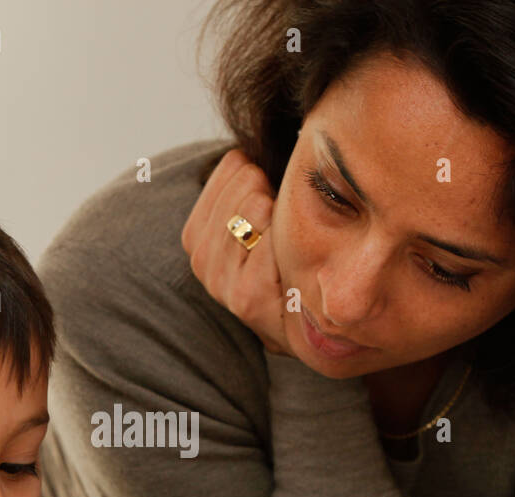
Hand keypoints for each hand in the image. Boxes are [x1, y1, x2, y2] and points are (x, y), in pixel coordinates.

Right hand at [181, 147, 290, 354]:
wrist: (316, 333)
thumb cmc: (295, 268)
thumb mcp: (264, 222)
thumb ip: (251, 185)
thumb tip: (254, 145)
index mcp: (198, 235)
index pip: (231, 167)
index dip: (267, 174)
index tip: (281, 198)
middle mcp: (202, 260)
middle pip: (245, 182)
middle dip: (277, 193)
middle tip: (293, 224)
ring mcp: (222, 282)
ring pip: (256, 207)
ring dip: (286, 217)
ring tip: (299, 241)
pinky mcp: (247, 300)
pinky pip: (272, 242)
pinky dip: (292, 244)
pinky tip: (302, 259)